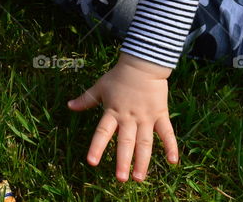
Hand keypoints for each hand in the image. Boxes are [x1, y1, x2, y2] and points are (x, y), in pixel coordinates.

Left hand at [68, 53, 177, 181]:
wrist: (142, 63)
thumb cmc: (119, 76)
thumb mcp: (100, 86)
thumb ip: (86, 99)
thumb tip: (69, 105)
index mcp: (113, 111)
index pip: (103, 132)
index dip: (97, 146)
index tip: (91, 162)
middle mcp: (129, 117)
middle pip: (126, 142)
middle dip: (123, 161)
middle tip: (121, 179)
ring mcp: (146, 117)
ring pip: (144, 142)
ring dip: (142, 160)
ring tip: (139, 178)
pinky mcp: (160, 114)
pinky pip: (166, 132)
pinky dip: (171, 146)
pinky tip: (173, 162)